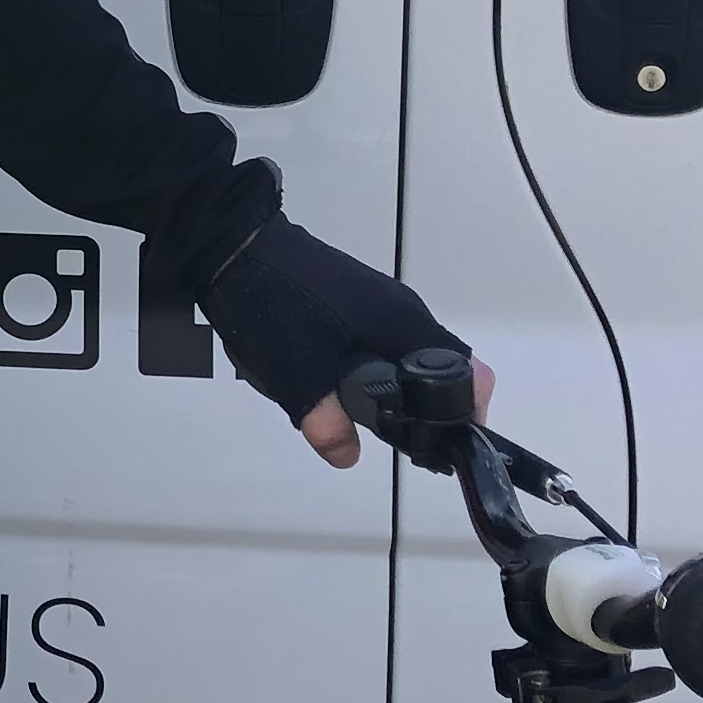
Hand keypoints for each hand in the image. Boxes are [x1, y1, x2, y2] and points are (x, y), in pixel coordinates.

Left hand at [191, 213, 489, 460]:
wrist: (234, 245)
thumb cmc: (275, 306)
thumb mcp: (298, 375)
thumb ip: (326, 422)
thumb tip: (347, 456)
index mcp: (405, 325)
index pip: (468, 373)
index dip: (464, 413)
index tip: (439, 443)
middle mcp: (403, 309)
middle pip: (438, 368)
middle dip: (423, 406)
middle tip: (393, 434)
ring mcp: (379, 300)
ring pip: (406, 355)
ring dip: (393, 386)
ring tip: (354, 412)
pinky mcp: (355, 297)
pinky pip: (380, 340)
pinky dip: (370, 366)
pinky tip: (332, 381)